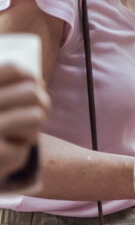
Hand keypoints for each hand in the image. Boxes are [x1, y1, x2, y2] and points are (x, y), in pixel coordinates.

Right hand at [0, 64, 49, 180]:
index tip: (33, 87)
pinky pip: (27, 147)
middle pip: (32, 93)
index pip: (12, 70)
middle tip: (33, 116)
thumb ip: (8, 91)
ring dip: (32, 129)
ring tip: (18, 135)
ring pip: (36, 116)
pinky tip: (6, 154)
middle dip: (40, 104)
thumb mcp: (0, 105)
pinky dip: (20, 153)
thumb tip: (38, 83)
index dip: (30, 77)